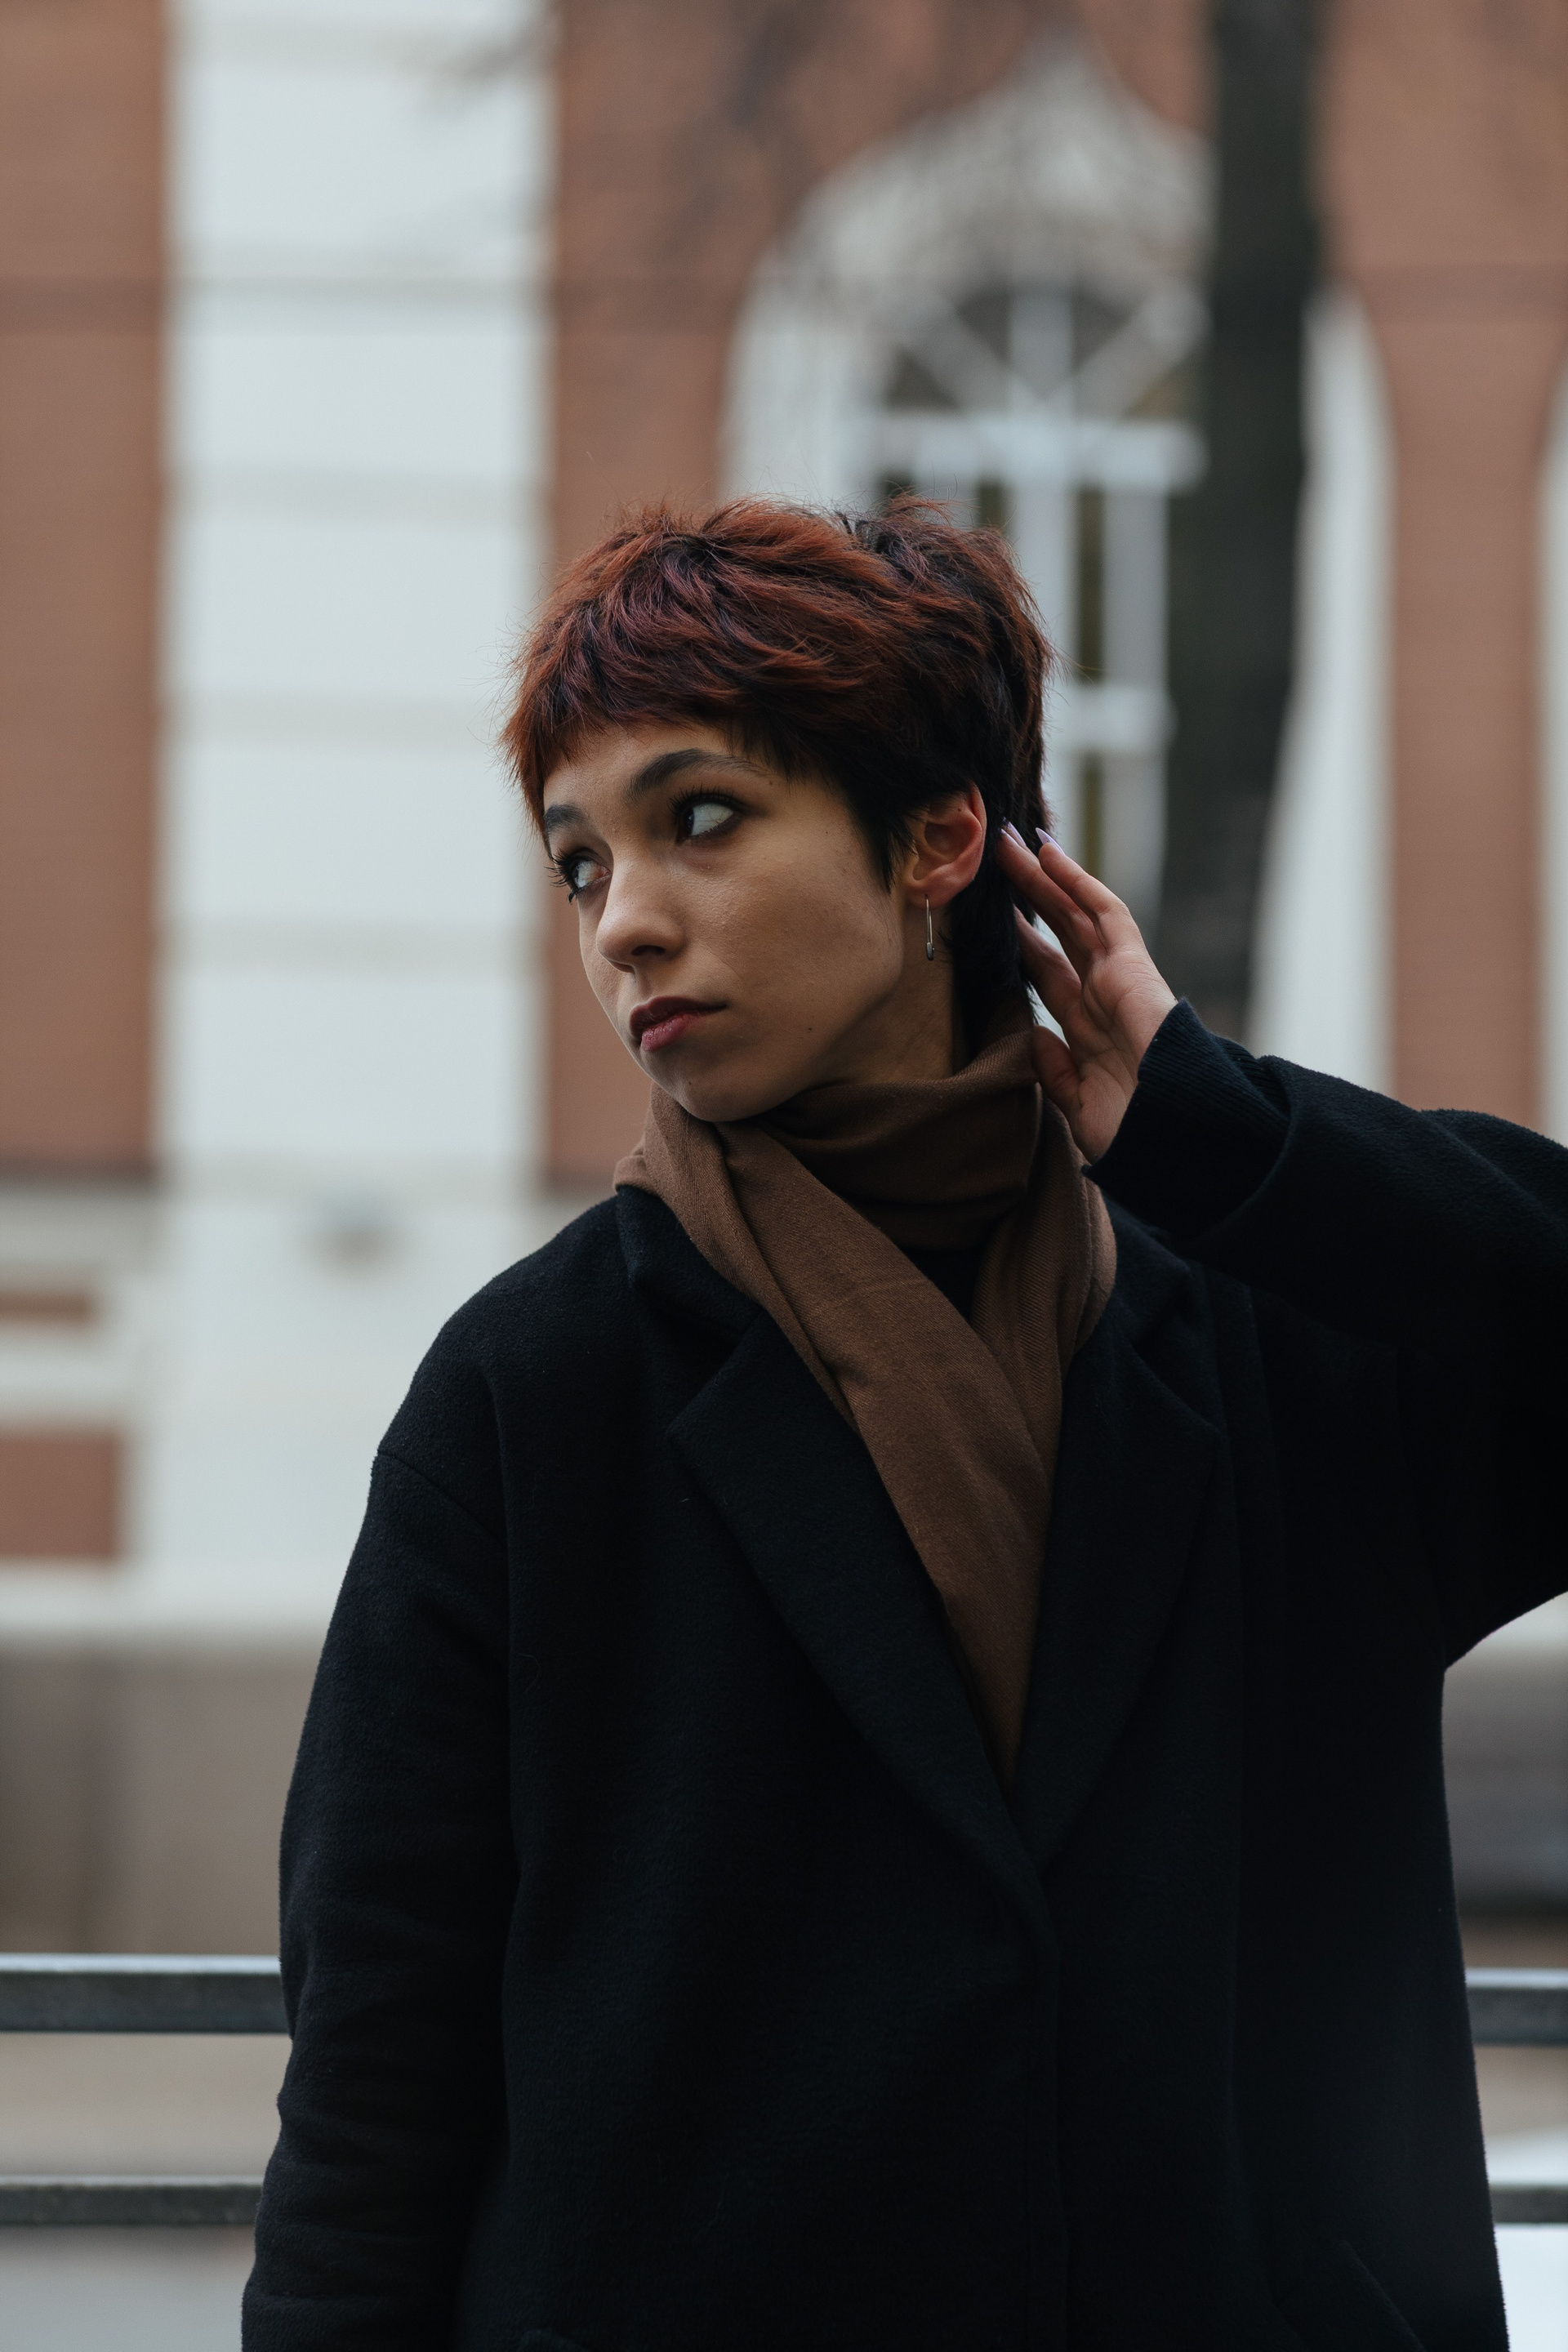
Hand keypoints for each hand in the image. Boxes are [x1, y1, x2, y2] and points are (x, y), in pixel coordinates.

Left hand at [997, 826, 1176, 1162]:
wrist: (1175, 1138)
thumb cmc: (1136, 1138)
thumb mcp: (1080, 1108)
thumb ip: (1055, 1073)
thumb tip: (1035, 1037)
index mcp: (1087, 1033)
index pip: (1047, 977)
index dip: (1022, 946)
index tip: (994, 921)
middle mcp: (1100, 998)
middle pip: (1055, 936)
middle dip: (1026, 899)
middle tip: (992, 863)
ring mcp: (1118, 979)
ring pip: (1073, 915)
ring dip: (1042, 878)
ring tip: (1009, 842)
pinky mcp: (1134, 966)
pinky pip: (1105, 913)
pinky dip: (1078, 881)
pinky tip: (1049, 852)